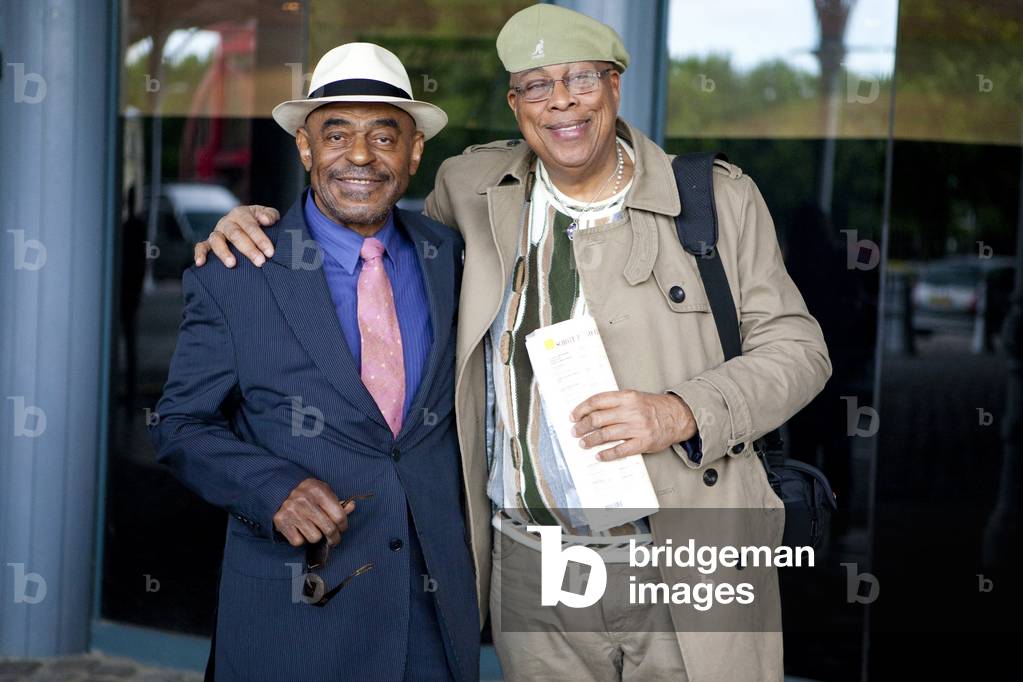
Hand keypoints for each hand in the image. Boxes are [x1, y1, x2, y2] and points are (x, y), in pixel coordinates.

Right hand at [193, 205, 279, 267]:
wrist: (246, 225)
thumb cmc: (260, 222)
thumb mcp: (267, 215)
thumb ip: (270, 215)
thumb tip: (265, 220)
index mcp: (241, 213)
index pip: (251, 226)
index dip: (261, 239)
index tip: (270, 252)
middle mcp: (227, 222)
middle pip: (235, 234)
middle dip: (248, 249)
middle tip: (260, 262)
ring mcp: (217, 232)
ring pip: (217, 240)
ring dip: (224, 252)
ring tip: (232, 264)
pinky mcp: (209, 243)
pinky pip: (201, 246)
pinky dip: (199, 254)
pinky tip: (201, 264)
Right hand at [272, 478, 355, 546]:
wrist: (280, 493)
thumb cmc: (308, 495)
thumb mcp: (323, 493)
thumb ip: (338, 503)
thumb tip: (352, 507)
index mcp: (317, 490)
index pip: (339, 516)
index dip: (344, 526)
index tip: (342, 529)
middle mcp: (304, 500)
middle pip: (329, 529)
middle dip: (334, 538)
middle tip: (333, 539)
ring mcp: (291, 511)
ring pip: (315, 538)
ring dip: (316, 537)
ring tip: (313, 529)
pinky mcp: (281, 522)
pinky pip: (299, 542)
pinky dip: (301, 539)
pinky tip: (300, 530)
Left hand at [570, 390, 696, 461]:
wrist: (677, 416)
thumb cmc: (653, 407)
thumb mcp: (634, 397)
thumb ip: (615, 402)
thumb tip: (590, 411)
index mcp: (627, 397)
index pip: (597, 401)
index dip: (582, 409)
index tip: (573, 416)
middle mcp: (631, 411)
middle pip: (598, 418)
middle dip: (583, 426)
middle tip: (575, 432)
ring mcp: (637, 427)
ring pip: (606, 434)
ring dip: (590, 440)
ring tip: (582, 443)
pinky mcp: (643, 442)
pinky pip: (620, 450)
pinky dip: (607, 454)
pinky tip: (599, 455)